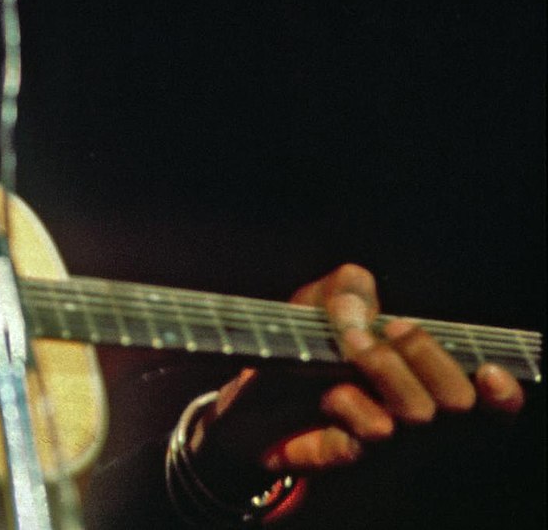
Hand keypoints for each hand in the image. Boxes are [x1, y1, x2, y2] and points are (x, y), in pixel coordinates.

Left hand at [192, 263, 525, 485]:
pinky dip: (347, 401)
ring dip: (379, 369)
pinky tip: (326, 396)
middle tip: (376, 335)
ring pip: (414, 414)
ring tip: (345, 352)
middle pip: (455, 400)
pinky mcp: (350, 456)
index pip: (494, 402)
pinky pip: (367, 434)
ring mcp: (386, 441)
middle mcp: (416, 413)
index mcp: (425, 376)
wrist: (242, 391)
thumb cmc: (299, 343)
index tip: (488, 371)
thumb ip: (348, 288)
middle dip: (417, 354)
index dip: (503, 393)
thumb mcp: (319, 300)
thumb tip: (359, 312)